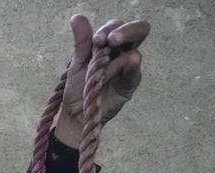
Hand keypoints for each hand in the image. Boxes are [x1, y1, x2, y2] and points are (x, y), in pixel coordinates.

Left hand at [54, 14, 147, 147]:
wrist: (76, 113)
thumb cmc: (79, 86)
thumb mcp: (77, 62)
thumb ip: (82, 41)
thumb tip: (77, 17)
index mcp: (110, 44)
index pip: (117, 26)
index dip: (109, 29)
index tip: (96, 39)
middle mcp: (122, 52)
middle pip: (137, 31)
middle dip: (126, 31)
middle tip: (111, 39)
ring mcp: (128, 68)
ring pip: (134, 51)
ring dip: (119, 52)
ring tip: (108, 54)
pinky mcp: (129, 85)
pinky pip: (134, 73)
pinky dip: (132, 66)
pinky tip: (132, 59)